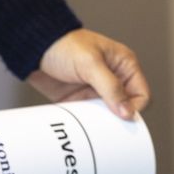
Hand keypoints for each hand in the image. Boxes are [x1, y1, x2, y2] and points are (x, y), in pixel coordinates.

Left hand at [27, 29, 149, 120]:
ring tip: (91, 128)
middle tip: (107, 128)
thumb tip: (127, 112)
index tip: (121, 118)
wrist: (33, 48)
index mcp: (124, 65)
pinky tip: (79, 126)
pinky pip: (88, 116)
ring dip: (100, 122)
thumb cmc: (63, 45)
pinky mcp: (78, 99)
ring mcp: (95, 90)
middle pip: (125, 107)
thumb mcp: (90, 64)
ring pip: (106, 115)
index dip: (134, 107)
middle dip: (118, 119)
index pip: (141, 94)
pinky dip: (85, 122)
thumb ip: (110, 87)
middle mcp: (113, 79)